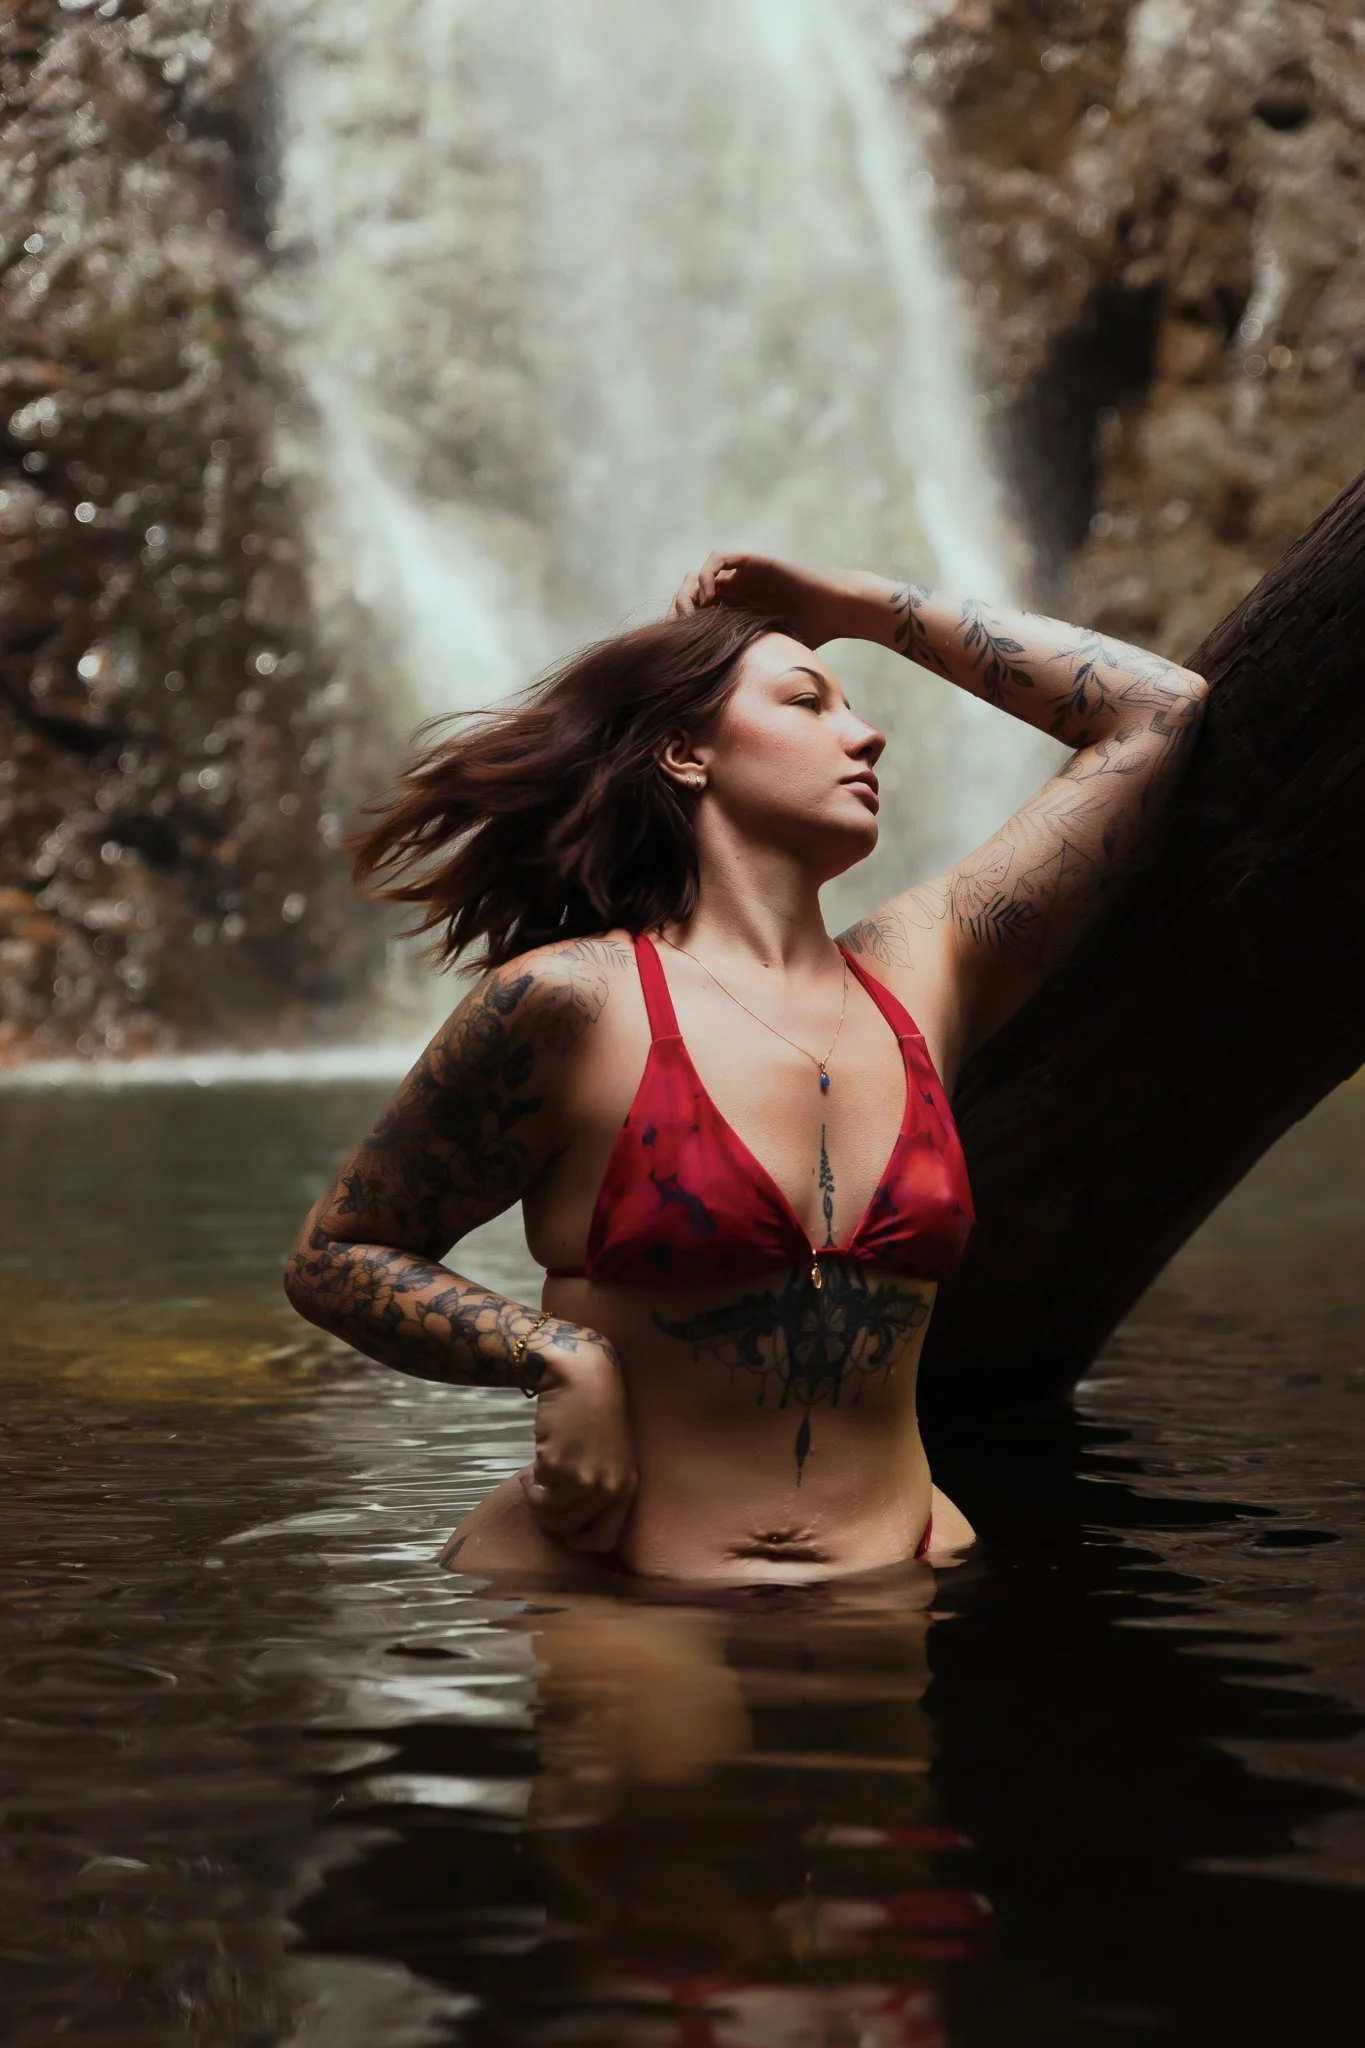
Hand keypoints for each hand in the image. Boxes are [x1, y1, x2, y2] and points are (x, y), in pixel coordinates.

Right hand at [517, 1328, 636, 1553]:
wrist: (582, 1377)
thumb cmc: (595, 1413)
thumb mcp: (613, 1457)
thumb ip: (600, 1488)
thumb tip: (570, 1522)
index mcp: (627, 1488)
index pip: (604, 1541)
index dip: (577, 1542)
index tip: (563, 1527)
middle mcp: (610, 1489)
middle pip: (569, 1532)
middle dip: (549, 1518)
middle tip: (543, 1494)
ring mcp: (584, 1481)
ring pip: (548, 1517)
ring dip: (536, 1500)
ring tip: (537, 1476)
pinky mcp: (559, 1468)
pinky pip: (535, 1493)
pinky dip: (529, 1483)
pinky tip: (534, 1461)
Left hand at [667, 550, 885, 647]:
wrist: (840, 608)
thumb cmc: (815, 634)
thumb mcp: (772, 653)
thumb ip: (750, 663)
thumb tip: (731, 706)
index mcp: (738, 609)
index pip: (697, 612)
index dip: (684, 626)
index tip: (681, 647)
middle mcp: (737, 588)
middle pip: (691, 591)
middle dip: (681, 611)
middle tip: (681, 632)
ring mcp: (744, 573)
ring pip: (700, 573)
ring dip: (690, 592)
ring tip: (693, 616)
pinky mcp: (755, 560)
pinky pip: (720, 558)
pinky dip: (707, 575)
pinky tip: (709, 599)